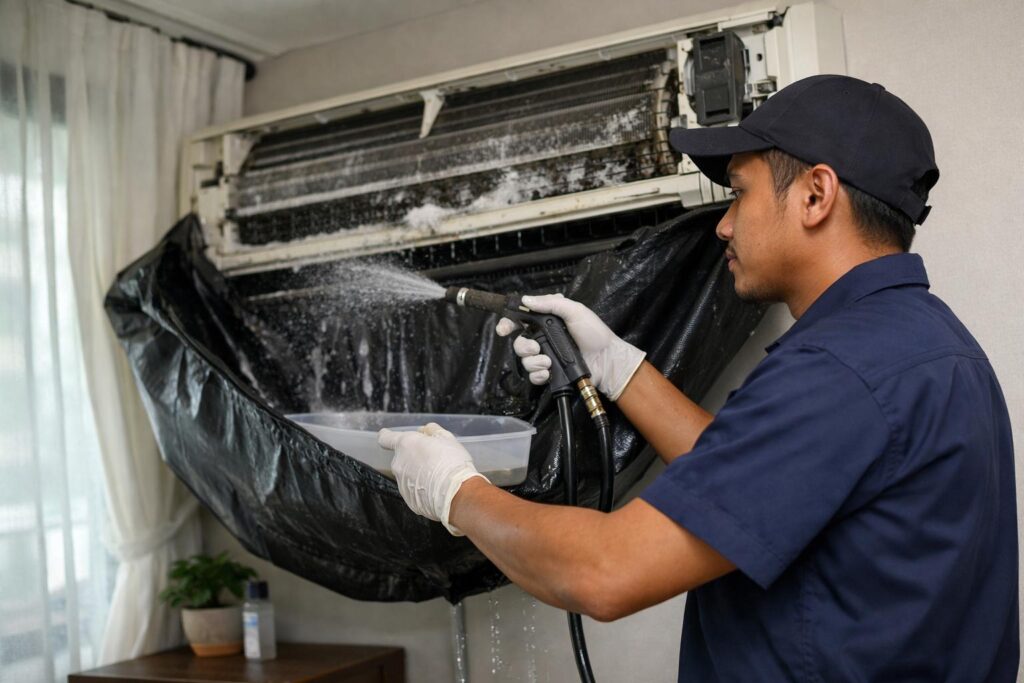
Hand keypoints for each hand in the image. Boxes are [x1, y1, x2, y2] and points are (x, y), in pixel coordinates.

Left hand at [377, 423, 488, 535]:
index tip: (386, 435)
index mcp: (406, 445)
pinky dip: (424, 490)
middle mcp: (399, 464)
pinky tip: (438, 489)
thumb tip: (424, 431)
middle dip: (414, 458)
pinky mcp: (410, 500)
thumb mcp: (446, 438)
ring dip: (419, 475)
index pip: (386, 438)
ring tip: (439, 477)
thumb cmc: (452, 462)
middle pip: (402, 458)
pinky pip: (415, 492)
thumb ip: (432, 431)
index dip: (386, 436)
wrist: (457, 493)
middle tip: (434, 460)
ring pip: (409, 476)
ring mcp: (402, 484)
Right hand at [496, 294, 645, 400]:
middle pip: (519, 342)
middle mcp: (544, 339)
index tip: (504, 330)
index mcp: (547, 321)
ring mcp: (546, 356)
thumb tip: (526, 300)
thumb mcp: (575, 311)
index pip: (521, 321)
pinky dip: (537, 375)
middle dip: (523, 346)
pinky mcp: (550, 373)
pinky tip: (547, 372)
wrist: (607, 360)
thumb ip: (551, 303)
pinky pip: (533, 376)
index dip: (508, 324)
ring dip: (533, 362)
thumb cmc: (594, 333)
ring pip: (525, 361)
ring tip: (548, 362)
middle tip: (535, 347)